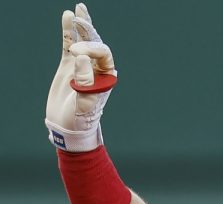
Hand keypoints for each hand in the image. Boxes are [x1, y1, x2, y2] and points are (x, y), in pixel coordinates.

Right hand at [45, 3, 116, 151]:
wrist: (68, 126)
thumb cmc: (81, 119)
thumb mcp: (85, 104)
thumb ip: (85, 83)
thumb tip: (82, 58)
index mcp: (107, 76)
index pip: (103, 54)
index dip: (90, 49)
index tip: (75, 54)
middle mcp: (97, 69)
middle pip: (96, 42)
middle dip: (87, 30)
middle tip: (77, 19)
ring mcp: (83, 65)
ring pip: (83, 41)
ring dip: (81, 25)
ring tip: (78, 9)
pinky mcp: (69, 66)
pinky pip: (69, 45)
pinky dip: (68, 32)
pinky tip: (67, 17)